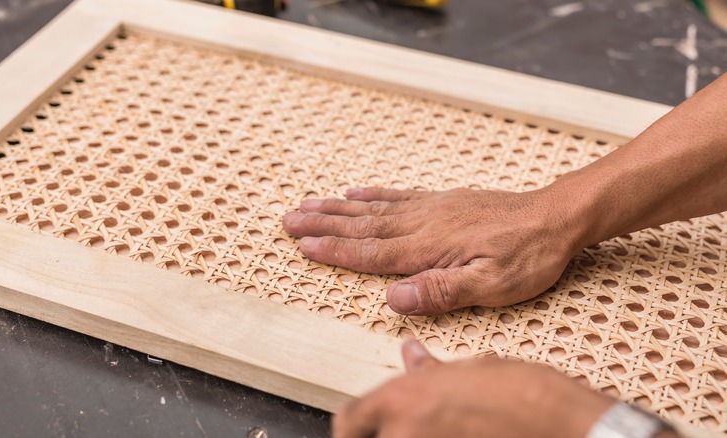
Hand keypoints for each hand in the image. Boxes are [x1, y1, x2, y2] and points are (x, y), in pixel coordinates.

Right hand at [282, 187, 580, 314]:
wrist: (555, 217)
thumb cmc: (527, 257)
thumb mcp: (493, 285)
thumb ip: (442, 290)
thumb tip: (394, 298)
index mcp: (429, 247)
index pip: (372, 252)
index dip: (335, 251)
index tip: (303, 246)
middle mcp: (423, 223)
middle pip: (363, 226)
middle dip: (323, 225)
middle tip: (288, 220)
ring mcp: (432, 208)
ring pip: (374, 208)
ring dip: (338, 208)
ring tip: (308, 204)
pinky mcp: (443, 201)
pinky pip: (399, 195)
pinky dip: (373, 194)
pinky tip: (356, 191)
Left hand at [332, 341, 614, 437]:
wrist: (568, 430)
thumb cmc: (525, 396)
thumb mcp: (472, 370)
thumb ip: (430, 371)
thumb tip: (410, 355)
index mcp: (403, 401)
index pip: (348, 420)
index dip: (351, 426)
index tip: (359, 428)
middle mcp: (404, 435)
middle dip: (380, 434)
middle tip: (403, 429)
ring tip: (440, 428)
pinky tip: (457, 436)